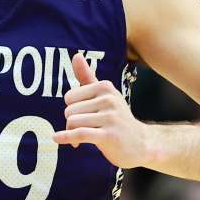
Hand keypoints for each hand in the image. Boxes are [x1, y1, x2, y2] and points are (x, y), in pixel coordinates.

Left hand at [53, 53, 151, 168]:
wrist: (142, 143)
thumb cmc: (117, 118)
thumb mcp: (105, 95)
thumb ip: (87, 77)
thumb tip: (76, 55)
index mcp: (105, 87)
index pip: (70, 97)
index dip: (71, 109)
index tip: (81, 117)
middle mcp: (109, 99)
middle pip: (69, 111)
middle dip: (71, 123)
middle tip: (83, 130)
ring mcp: (110, 117)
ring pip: (72, 122)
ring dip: (71, 134)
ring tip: (80, 139)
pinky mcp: (109, 136)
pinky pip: (80, 134)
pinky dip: (66, 137)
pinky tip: (57, 138)